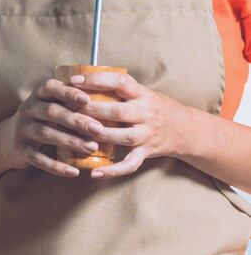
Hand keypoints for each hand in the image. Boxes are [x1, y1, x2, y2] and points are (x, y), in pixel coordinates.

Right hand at [2, 78, 104, 176]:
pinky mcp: (20, 150)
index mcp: (38, 95)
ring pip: (46, 134)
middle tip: (98, 129)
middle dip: (76, 120)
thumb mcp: (50, 105)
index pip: (51, 87)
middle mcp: (27, 109)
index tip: (87, 99)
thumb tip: (110, 102)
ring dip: (70, 141)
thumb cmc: (42, 120)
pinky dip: (56, 166)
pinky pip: (38, 159)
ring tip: (91, 148)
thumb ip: (71, 101)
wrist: (7, 140)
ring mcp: (22, 130)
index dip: (68, 92)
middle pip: (51, 112)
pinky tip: (73, 172)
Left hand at [70, 71, 187, 178]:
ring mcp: (147, 134)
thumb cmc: (153, 108)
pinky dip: (112, 170)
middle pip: (118, 111)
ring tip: (79, 136)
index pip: (120, 82)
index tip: (74, 81)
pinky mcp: (146, 152)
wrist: (185, 129)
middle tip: (69, 109)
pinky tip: (94, 173)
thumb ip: (116, 89)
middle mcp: (146, 113)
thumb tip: (79, 80)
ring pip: (123, 137)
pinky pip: (130, 164)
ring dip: (101, 136)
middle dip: (93, 110)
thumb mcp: (140, 93)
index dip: (97, 80)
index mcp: (142, 94)